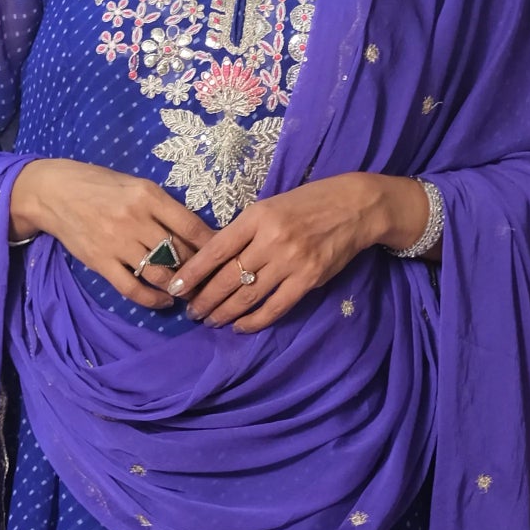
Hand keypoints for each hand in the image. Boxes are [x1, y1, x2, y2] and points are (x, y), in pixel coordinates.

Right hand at [9, 158, 210, 309]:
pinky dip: (153, 299)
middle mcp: (135, 219)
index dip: (213, 245)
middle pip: (179, 253)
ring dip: (179, 286)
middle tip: (211, 279)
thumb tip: (197, 233)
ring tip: (190, 291)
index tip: (226, 255)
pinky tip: (165, 301)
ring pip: (160, 273)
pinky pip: (133, 288)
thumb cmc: (99, 185)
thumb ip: (163, 207)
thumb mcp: (136, 185)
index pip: (191, 226)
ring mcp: (117, 243)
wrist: (53, 192)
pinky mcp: (101, 262)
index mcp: (148, 195)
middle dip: (199, 270)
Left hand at [174, 173, 430, 331]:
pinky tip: (241, 326)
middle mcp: (271, 239)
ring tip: (211, 321)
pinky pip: (275, 307)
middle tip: (192, 312)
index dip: (192, 274)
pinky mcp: (309, 279)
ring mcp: (291, 261)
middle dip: (205, 299)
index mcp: (256, 217)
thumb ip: (244, 231)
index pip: (215, 250)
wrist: (354, 206)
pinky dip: (254, 320)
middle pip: (227, 278)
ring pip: (248, 296)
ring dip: (224, 313)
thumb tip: (213, 260)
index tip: (175, 289)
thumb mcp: (270, 206)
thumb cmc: (307, 204)